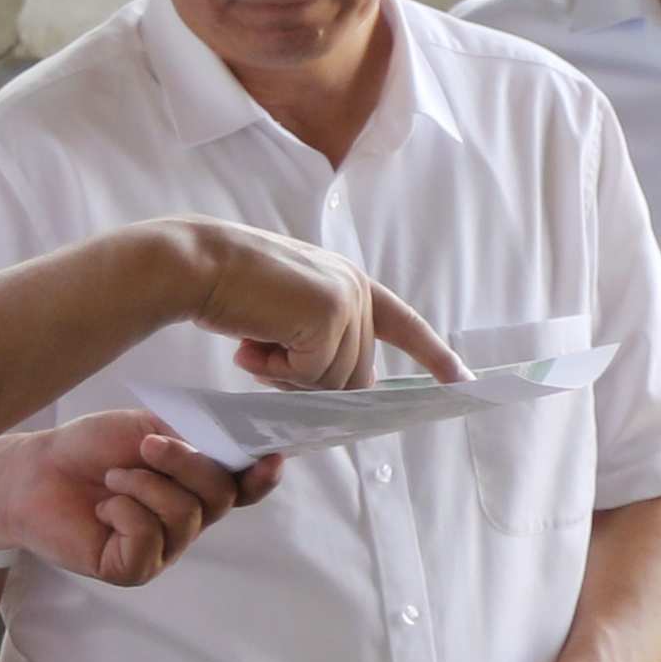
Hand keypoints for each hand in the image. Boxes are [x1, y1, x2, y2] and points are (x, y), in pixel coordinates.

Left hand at [0, 412, 281, 582]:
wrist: (35, 471)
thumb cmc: (90, 447)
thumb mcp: (148, 428)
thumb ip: (193, 439)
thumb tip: (231, 448)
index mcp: (195, 485)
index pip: (243, 488)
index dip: (261, 476)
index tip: (269, 458)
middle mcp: (186, 520)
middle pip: (220, 495)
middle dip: (186, 464)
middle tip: (145, 446)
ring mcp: (163, 548)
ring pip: (185, 516)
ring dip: (143, 486)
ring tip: (112, 479)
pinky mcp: (133, 569)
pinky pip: (148, 540)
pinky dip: (123, 514)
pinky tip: (102, 510)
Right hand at [190, 224, 459, 390]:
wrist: (196, 264)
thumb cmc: (231, 292)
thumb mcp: (287, 318)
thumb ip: (320, 343)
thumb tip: (343, 397)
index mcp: (351, 285)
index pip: (404, 324)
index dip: (434, 355)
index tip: (464, 381)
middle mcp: (356, 290)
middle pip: (355, 377)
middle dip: (307, 380)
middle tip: (262, 353)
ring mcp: (346, 301)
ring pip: (333, 383)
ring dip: (286, 376)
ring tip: (254, 341)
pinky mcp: (329, 315)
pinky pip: (311, 375)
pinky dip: (274, 370)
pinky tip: (251, 342)